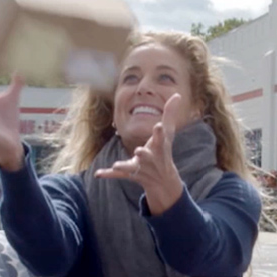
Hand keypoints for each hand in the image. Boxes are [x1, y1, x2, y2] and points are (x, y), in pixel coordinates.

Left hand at [94, 94, 183, 213]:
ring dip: (124, 166)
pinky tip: (98, 173)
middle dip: (144, 154)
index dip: (159, 133)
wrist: (163, 182)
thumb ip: (169, 114)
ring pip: (131, 167)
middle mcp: (150, 158)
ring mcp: (140, 167)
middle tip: (139, 151)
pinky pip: (118, 175)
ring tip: (117, 165)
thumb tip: (177, 94)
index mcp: (159, 147)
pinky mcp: (131, 174)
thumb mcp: (168, 134)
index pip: (160, 139)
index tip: (158, 126)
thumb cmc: (164, 152)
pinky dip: (108, 174)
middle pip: (147, 155)